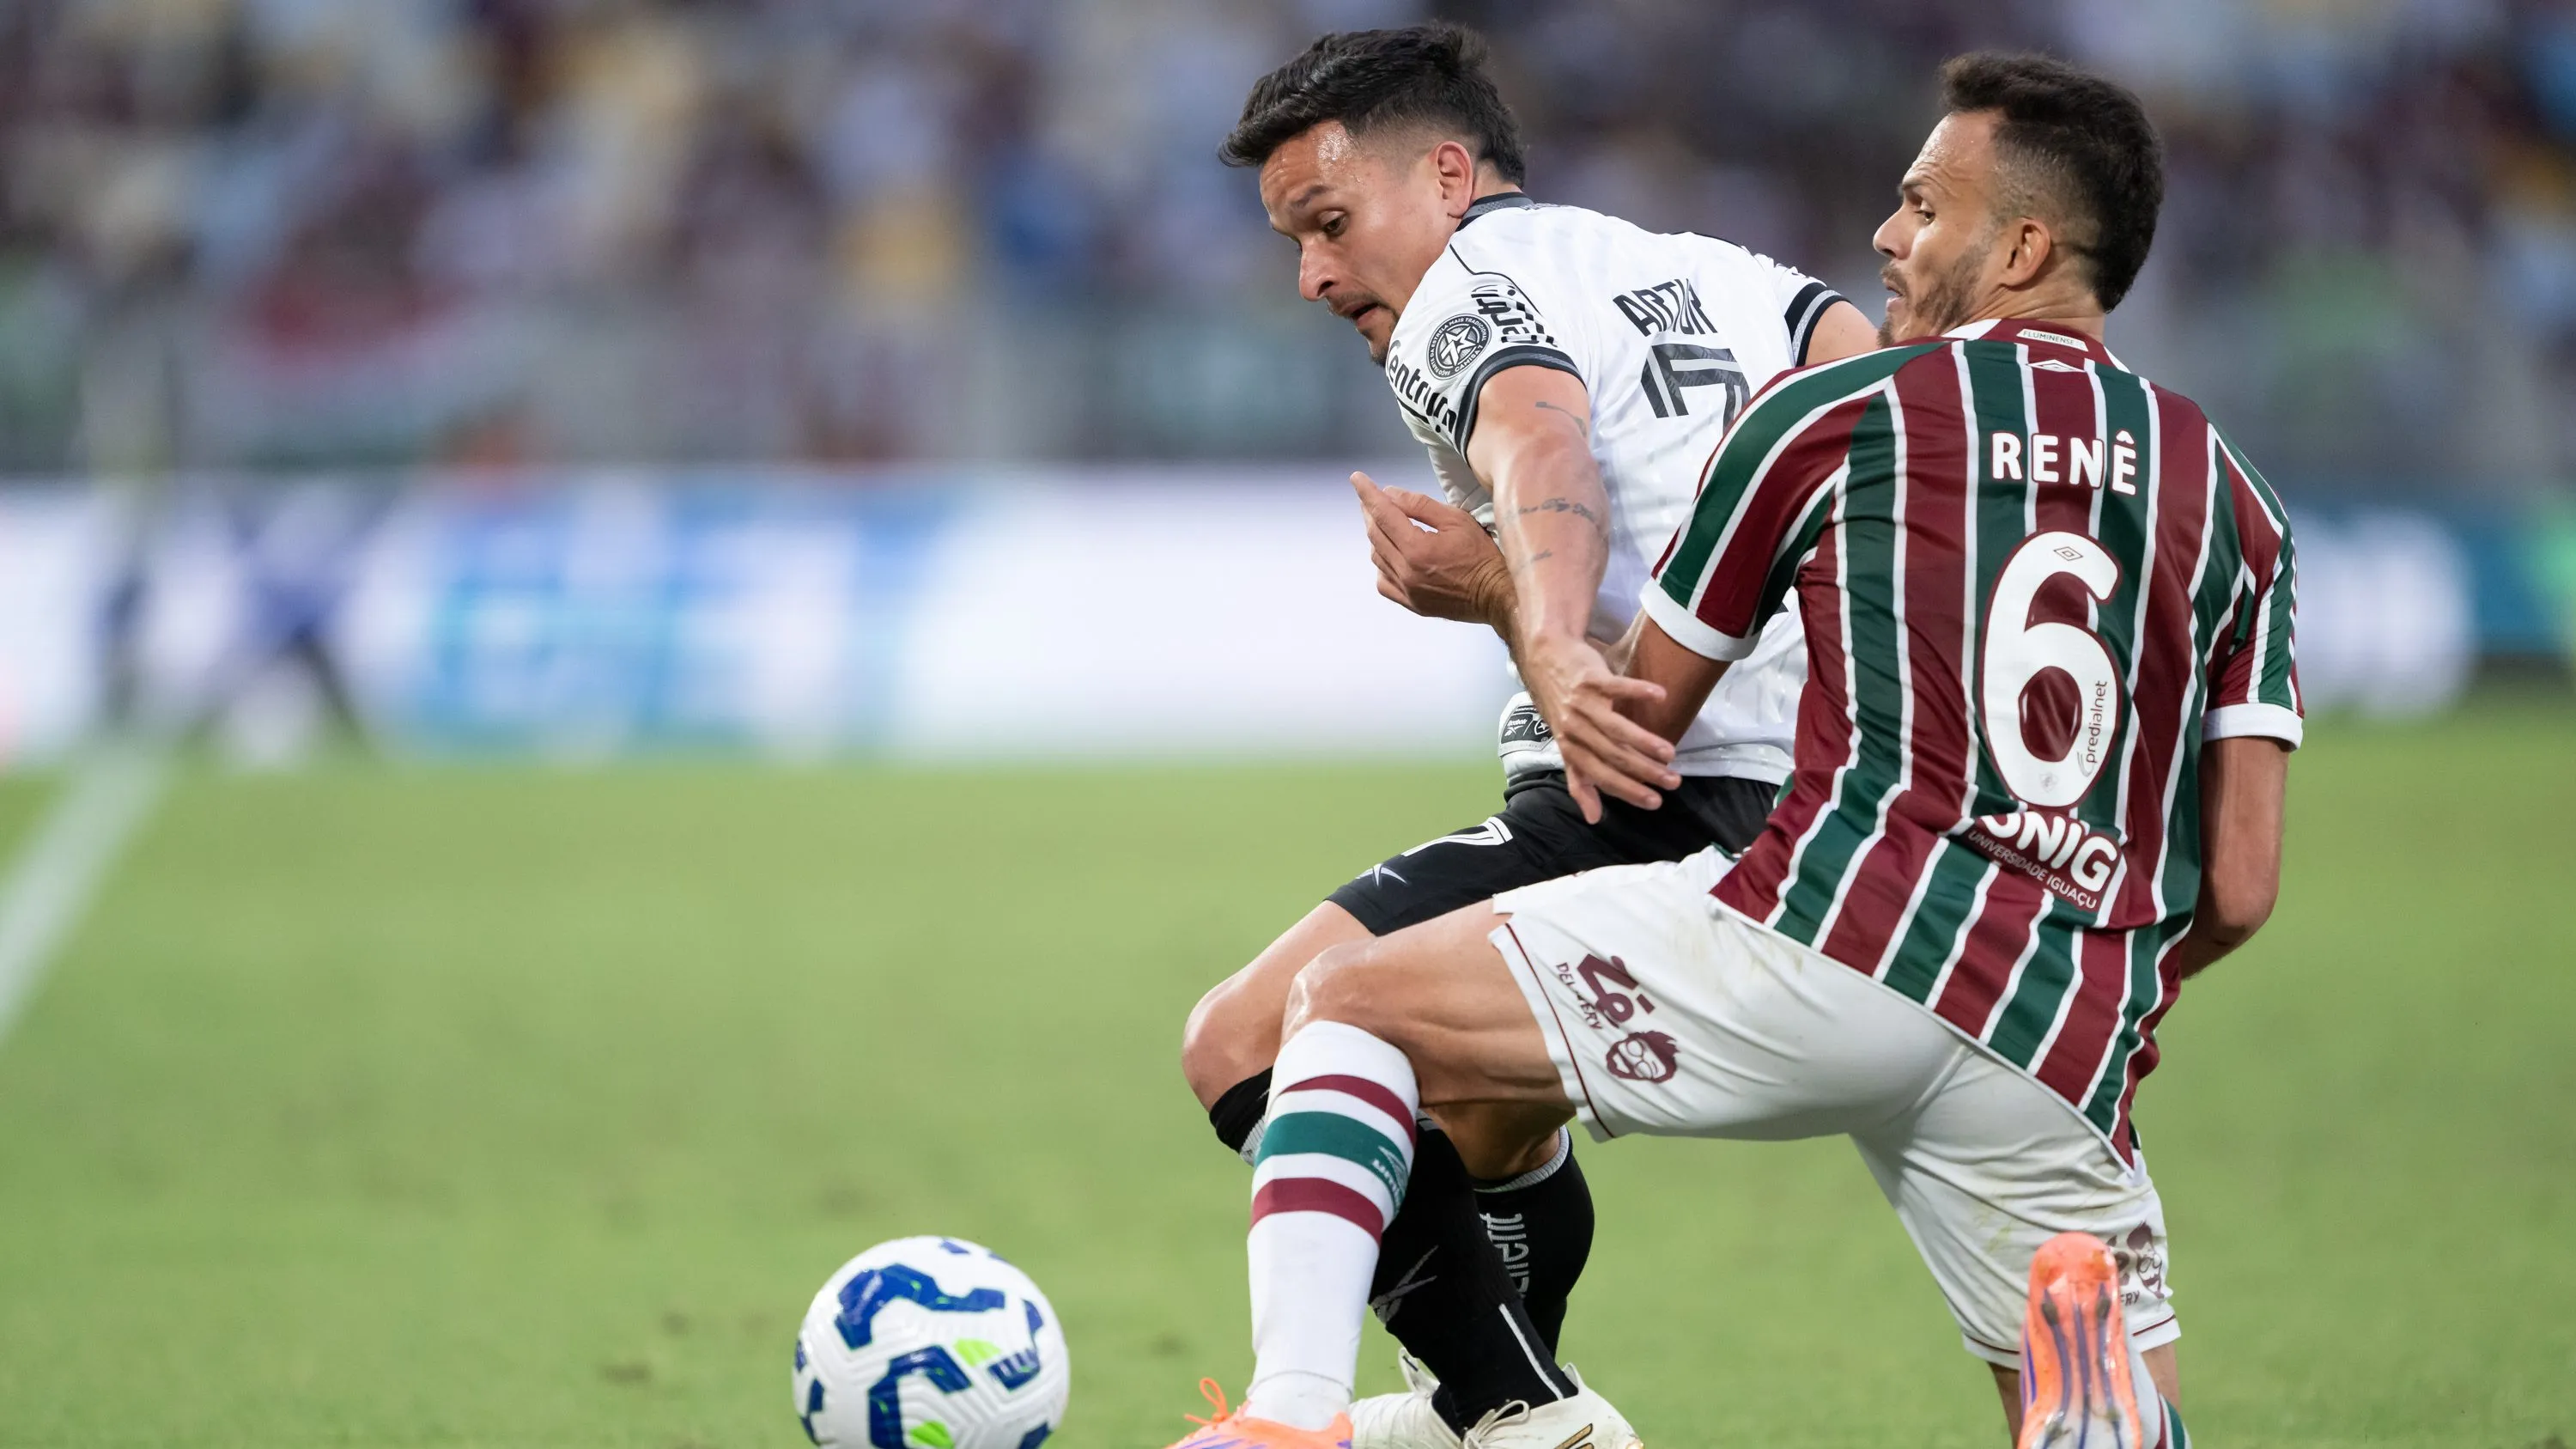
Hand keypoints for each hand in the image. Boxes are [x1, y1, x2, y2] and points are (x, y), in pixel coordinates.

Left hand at [1351, 471, 1512, 627]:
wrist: (1496, 595)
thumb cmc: (1482, 556)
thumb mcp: (1456, 519)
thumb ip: (1420, 505)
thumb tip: (1390, 494)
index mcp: (1416, 549)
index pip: (1383, 514)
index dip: (1368, 494)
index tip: (1357, 479)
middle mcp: (1406, 572)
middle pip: (1375, 534)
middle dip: (1370, 511)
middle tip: (1370, 496)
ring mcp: (1406, 590)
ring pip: (1376, 557)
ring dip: (1376, 535)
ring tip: (1383, 521)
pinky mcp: (1410, 603)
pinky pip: (1383, 581)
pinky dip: (1381, 563)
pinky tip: (1390, 554)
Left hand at [1520, 630, 1679, 822]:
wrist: (1545, 658)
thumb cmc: (1560, 705)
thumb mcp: (1565, 744)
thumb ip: (1580, 780)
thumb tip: (1594, 818)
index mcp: (1570, 748)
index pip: (1601, 776)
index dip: (1627, 790)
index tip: (1655, 802)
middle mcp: (1574, 728)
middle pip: (1612, 755)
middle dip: (1643, 772)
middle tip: (1672, 781)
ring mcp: (1582, 703)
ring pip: (1616, 728)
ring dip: (1644, 742)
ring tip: (1670, 754)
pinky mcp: (1591, 678)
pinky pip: (1616, 687)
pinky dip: (1639, 691)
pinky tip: (1661, 697)